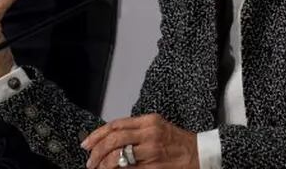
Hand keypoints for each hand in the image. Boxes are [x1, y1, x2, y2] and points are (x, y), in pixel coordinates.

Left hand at [82, 114, 198, 168]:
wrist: (199, 153)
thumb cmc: (177, 141)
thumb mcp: (156, 126)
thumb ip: (135, 130)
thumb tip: (109, 139)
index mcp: (148, 121)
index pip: (115, 125)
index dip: (97, 134)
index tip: (86, 143)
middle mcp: (149, 134)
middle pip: (114, 139)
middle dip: (97, 151)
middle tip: (90, 161)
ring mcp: (151, 151)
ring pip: (119, 156)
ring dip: (104, 164)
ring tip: (98, 168)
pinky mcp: (154, 166)